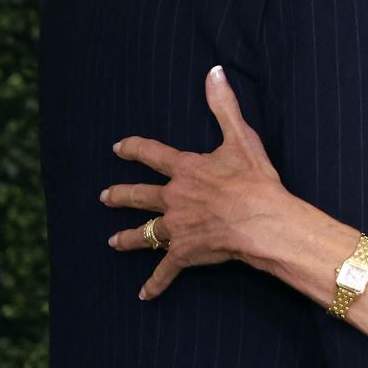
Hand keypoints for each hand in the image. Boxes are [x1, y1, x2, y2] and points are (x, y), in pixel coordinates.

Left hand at [105, 66, 298, 298]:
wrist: (262, 221)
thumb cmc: (254, 180)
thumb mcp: (241, 138)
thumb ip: (224, 106)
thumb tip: (213, 72)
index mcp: (186, 170)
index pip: (153, 155)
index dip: (134, 149)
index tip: (118, 147)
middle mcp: (174, 198)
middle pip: (140, 196)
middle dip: (121, 196)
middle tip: (105, 197)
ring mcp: (177, 227)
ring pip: (145, 233)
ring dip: (128, 238)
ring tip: (113, 242)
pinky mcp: (185, 253)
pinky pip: (165, 270)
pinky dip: (155, 283)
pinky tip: (144, 294)